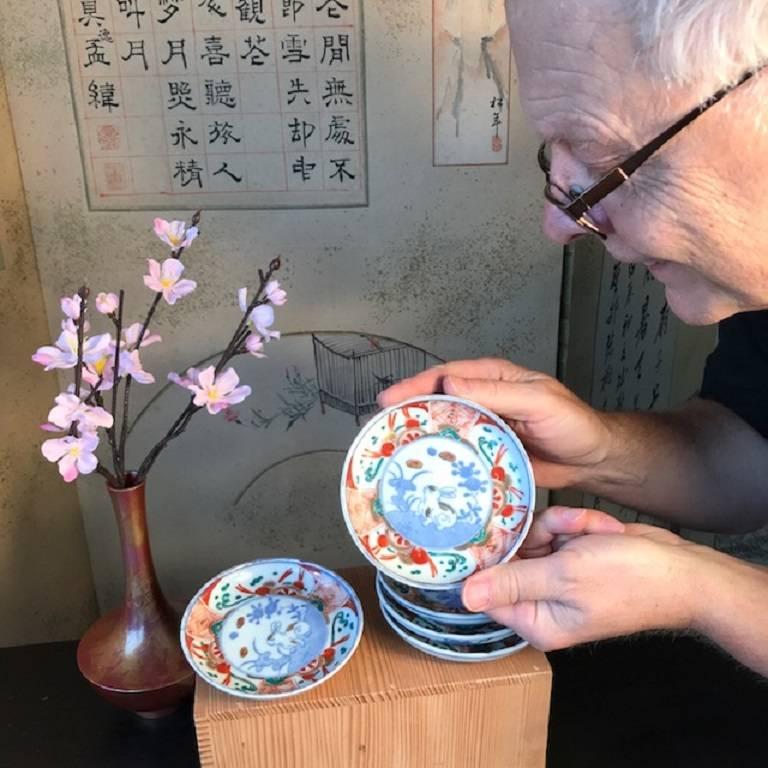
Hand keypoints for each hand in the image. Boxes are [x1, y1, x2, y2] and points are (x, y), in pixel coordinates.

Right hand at [377, 358, 611, 488]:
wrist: (593, 460)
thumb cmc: (573, 424)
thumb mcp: (538, 402)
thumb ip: (497, 393)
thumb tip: (451, 386)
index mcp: (493, 378)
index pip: (446, 377)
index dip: (415, 386)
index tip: (389, 399)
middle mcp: (483, 400)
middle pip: (437, 402)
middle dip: (408, 411)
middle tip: (380, 426)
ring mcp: (483, 428)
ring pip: (444, 428)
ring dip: (419, 436)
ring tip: (391, 449)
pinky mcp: (486, 454)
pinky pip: (457, 454)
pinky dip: (439, 459)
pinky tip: (423, 471)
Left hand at [462, 506, 704, 650]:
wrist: (682, 570)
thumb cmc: (629, 579)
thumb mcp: (565, 576)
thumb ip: (512, 582)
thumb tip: (464, 596)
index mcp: (536, 620)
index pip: (489, 591)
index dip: (486, 559)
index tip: (487, 530)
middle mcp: (542, 601)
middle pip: (511, 557)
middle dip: (539, 535)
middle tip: (565, 532)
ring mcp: (557, 577)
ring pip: (535, 537)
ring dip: (563, 526)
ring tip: (592, 530)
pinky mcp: (571, 557)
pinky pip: (557, 531)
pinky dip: (578, 525)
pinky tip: (601, 528)